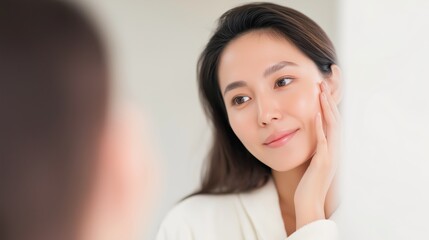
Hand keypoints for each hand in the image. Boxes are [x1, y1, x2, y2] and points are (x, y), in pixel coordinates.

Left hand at [294, 81, 340, 228]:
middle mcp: (334, 149)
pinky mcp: (323, 161)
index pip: (332, 121)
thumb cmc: (308, 183)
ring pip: (332, 126)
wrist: (309, 202)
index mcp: (331, 148)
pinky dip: (319, 126)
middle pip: (334, 119)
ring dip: (326, 107)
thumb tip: (309, 137)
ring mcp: (331, 155)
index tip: (321, 90)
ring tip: (320, 92)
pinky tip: (315, 113)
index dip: (328, 105)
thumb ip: (314, 149)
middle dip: (328, 100)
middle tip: (322, 83)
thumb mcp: (312, 162)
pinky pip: (322, 139)